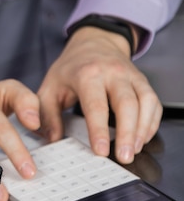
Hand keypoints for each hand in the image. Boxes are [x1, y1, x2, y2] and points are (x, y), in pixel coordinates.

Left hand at [38, 26, 161, 163]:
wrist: (94, 43)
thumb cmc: (70, 69)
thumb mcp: (49, 89)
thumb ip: (47, 115)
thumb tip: (53, 139)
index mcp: (87, 74)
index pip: (96, 105)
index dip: (99, 130)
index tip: (101, 151)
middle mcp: (113, 73)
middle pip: (127, 104)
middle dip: (128, 133)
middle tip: (125, 157)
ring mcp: (131, 77)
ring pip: (146, 102)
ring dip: (143, 129)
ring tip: (134, 150)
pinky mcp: (143, 82)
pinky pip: (154, 103)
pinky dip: (151, 122)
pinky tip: (142, 138)